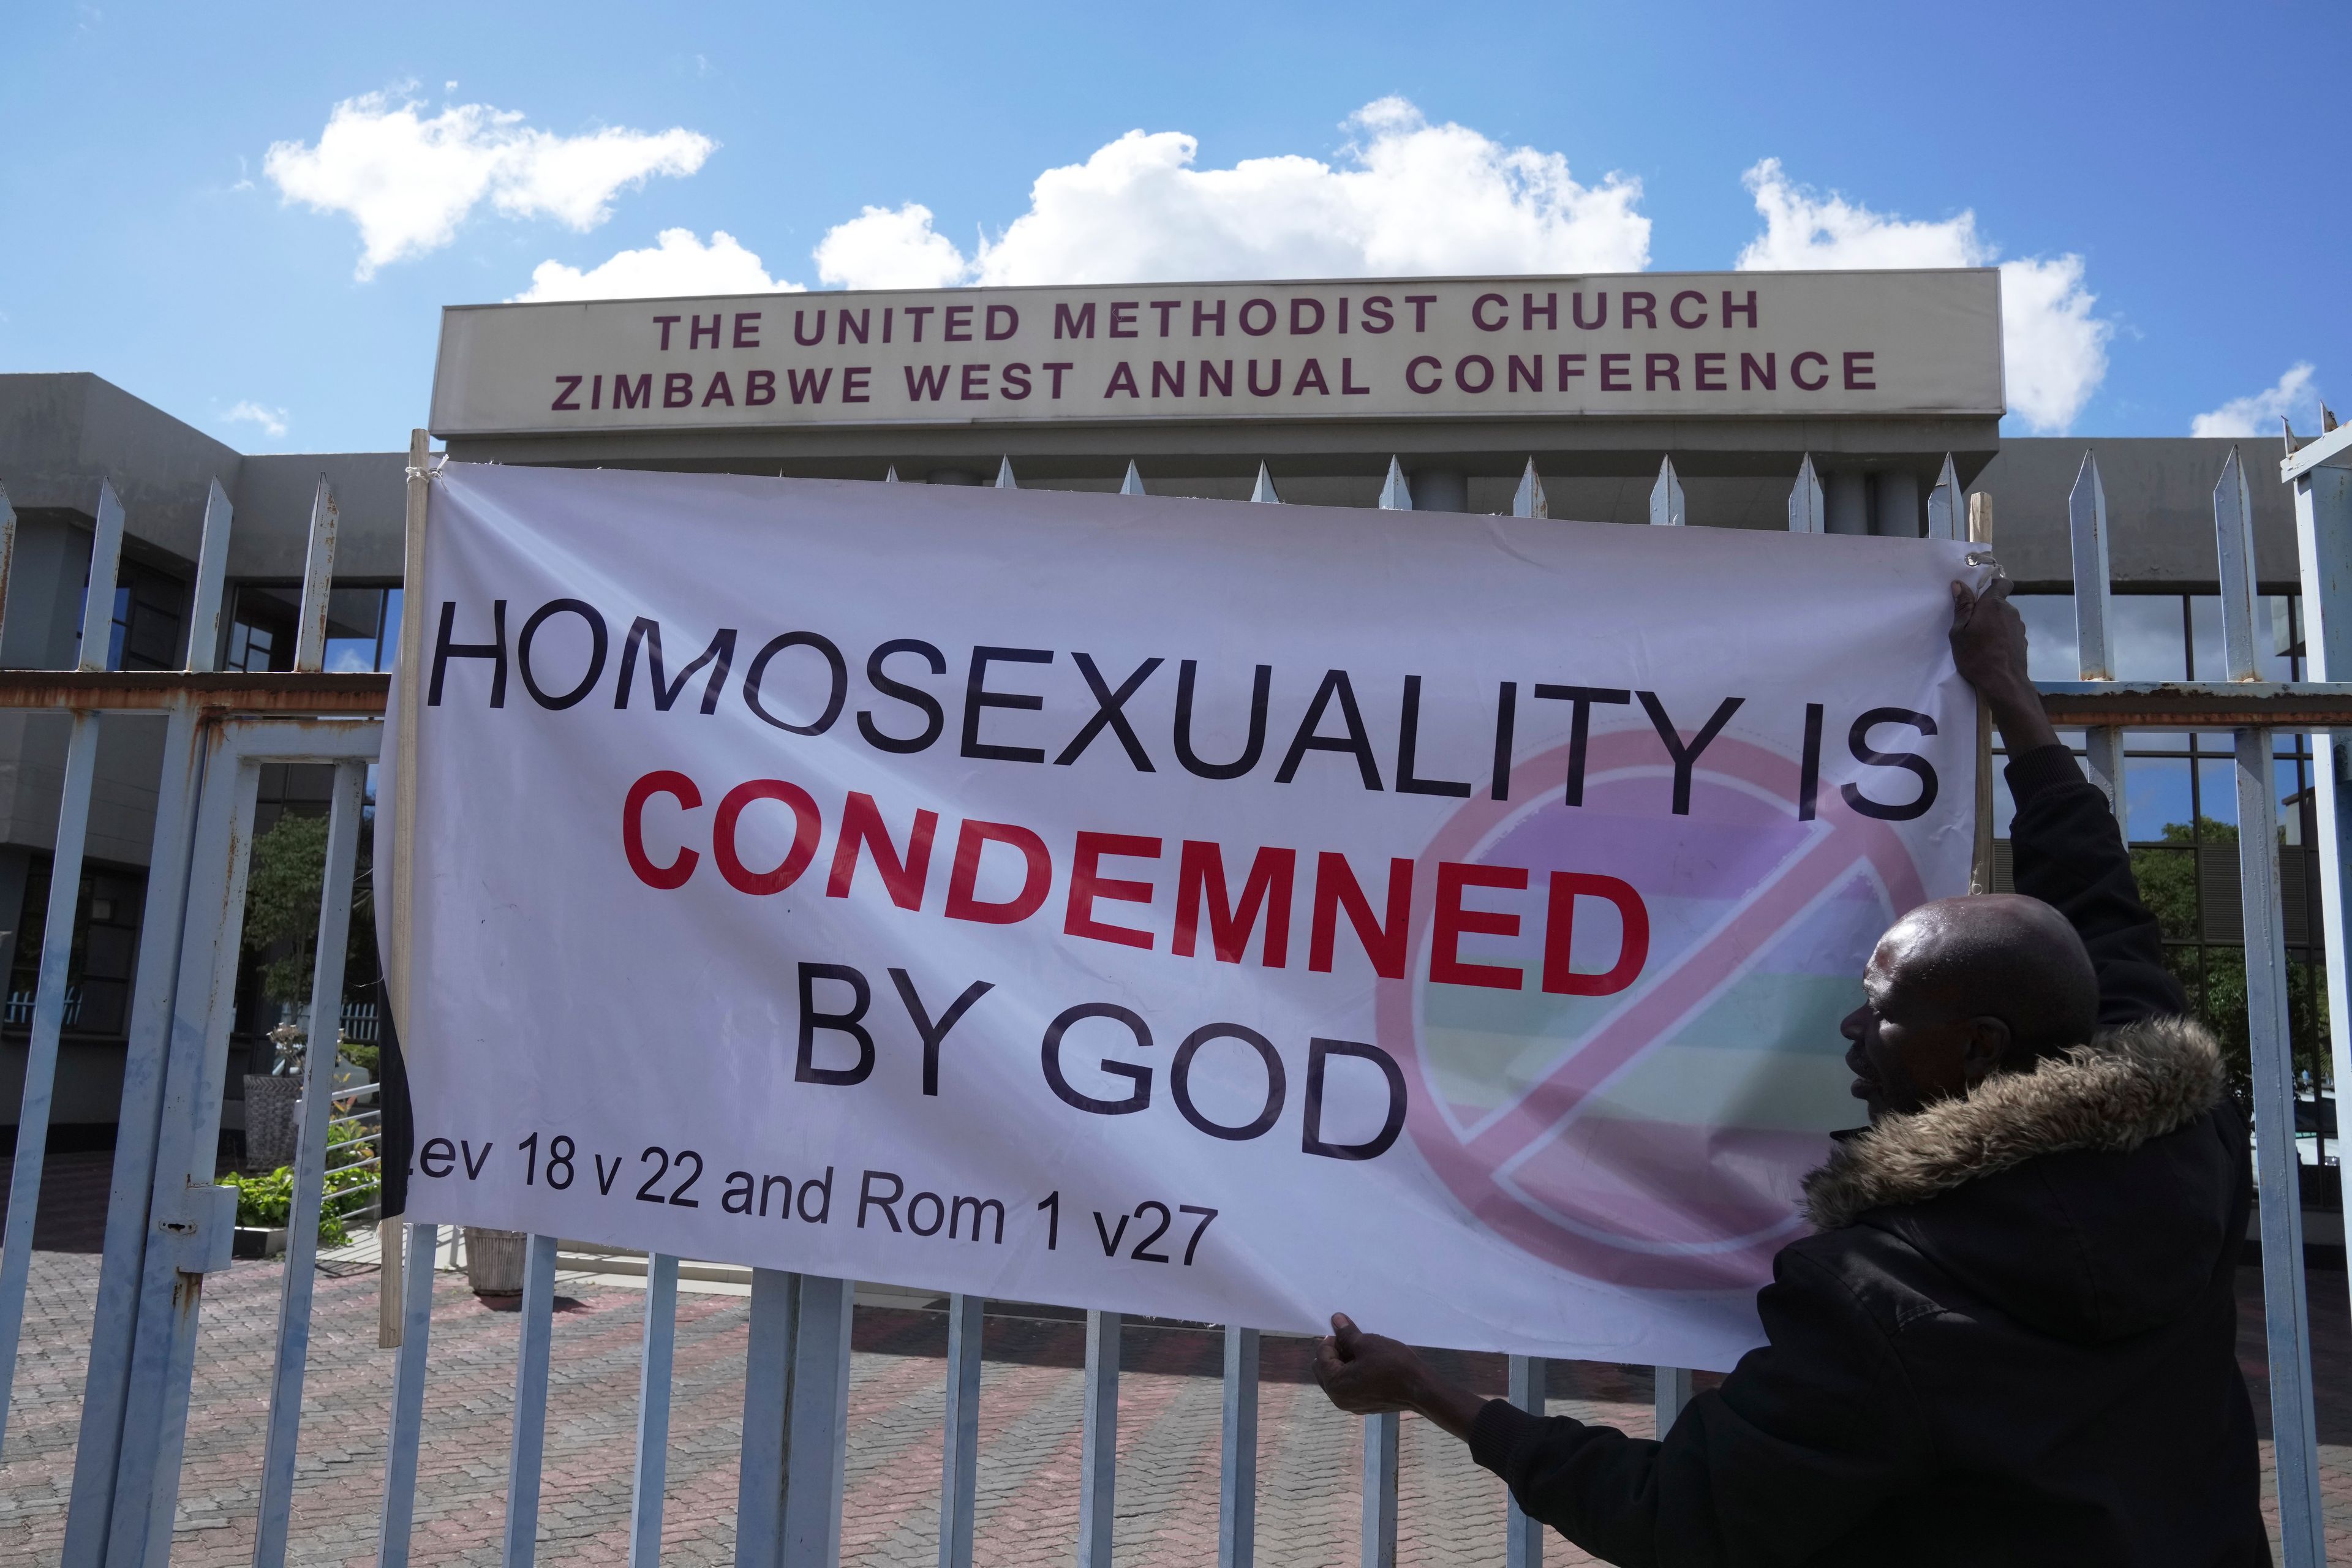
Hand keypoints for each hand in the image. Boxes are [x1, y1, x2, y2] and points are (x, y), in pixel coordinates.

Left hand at [1313, 1313, 1488, 1439]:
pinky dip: (1352, 1373)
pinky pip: (1349, 1386)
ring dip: (1343, 1362)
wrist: (1421, 1389)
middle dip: (1335, 1352)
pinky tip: (1368, 1364)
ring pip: (1337, 1378)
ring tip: (1362, 1351)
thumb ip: (1347, 1333)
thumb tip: (1335, 1319)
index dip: (1332, 1339)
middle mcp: (1338, 1399)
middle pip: (1324, 1369)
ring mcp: (1351, 1405)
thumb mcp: (1367, 1343)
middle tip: (1353, 1340)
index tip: (1349, 1332)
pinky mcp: (1363, 1405)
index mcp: (1335, 1385)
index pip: (1321, 1356)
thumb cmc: (1393, 1364)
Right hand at [1950, 578, 2058, 754]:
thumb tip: (1959, 584)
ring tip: (1981, 642)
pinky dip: (2001, 637)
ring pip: (2005, 618)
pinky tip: (1992, 651)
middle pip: (1999, 603)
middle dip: (1987, 610)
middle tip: (1971, 625)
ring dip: (1994, 624)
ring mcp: (2019, 627)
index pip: (2002, 583)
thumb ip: (1961, 607)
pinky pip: (2010, 632)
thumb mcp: (1959, 632)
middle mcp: (2011, 612)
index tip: (1980, 594)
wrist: (2004, 683)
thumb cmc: (1976, 656)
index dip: (1993, 584)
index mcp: (1994, 605)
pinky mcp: (2023, 641)